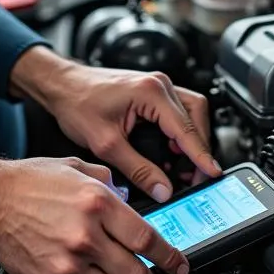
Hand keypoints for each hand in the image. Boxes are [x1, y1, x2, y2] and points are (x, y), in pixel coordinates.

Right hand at [0, 155, 189, 273]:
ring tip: (112, 271)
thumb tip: (129, 198)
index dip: (170, 258)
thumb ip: (109, 184)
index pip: (148, 240)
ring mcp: (67, 264)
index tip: (179, 265)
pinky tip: (83, 272)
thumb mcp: (78, 168)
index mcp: (98, 205)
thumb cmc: (29, 182)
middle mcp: (86, 237)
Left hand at [11, 47, 220, 201]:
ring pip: (191, 112)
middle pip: (197, 116)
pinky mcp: (152, 92)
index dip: (201, 155)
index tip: (212, 173)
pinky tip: (171, 152)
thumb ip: (138, 170)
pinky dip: (180, 132)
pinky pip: (178, 111)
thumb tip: (163, 189)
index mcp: (151, 92)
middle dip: (199, 147)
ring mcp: (157, 86)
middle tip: (196, 176)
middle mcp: (159, 84)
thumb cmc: (77, 103)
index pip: (186, 129)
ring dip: (191, 139)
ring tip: (183, 168)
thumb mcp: (107, 144)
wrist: (61, 85)